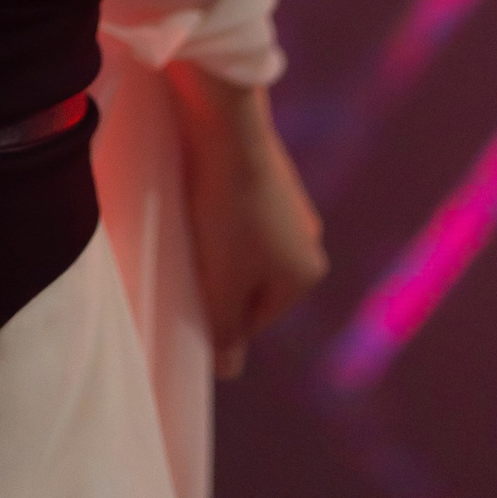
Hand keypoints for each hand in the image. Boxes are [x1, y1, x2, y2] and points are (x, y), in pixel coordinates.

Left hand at [172, 64, 327, 377]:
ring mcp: (290, 204)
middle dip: (218, 277)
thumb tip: (227, 372)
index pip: (254, 319)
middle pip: (249, 281)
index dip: (218, 314)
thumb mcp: (222, 283)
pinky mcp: (267, 173)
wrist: (228, 125)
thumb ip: (225, 330)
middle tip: (190, 260)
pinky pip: (239, 211)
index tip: (193, 293)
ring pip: (242, 245)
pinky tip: (199, 199)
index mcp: (305, 274)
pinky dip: (218, 212)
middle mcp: (307, 239)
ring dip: (216, 244)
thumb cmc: (228, 213)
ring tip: (193, 227)